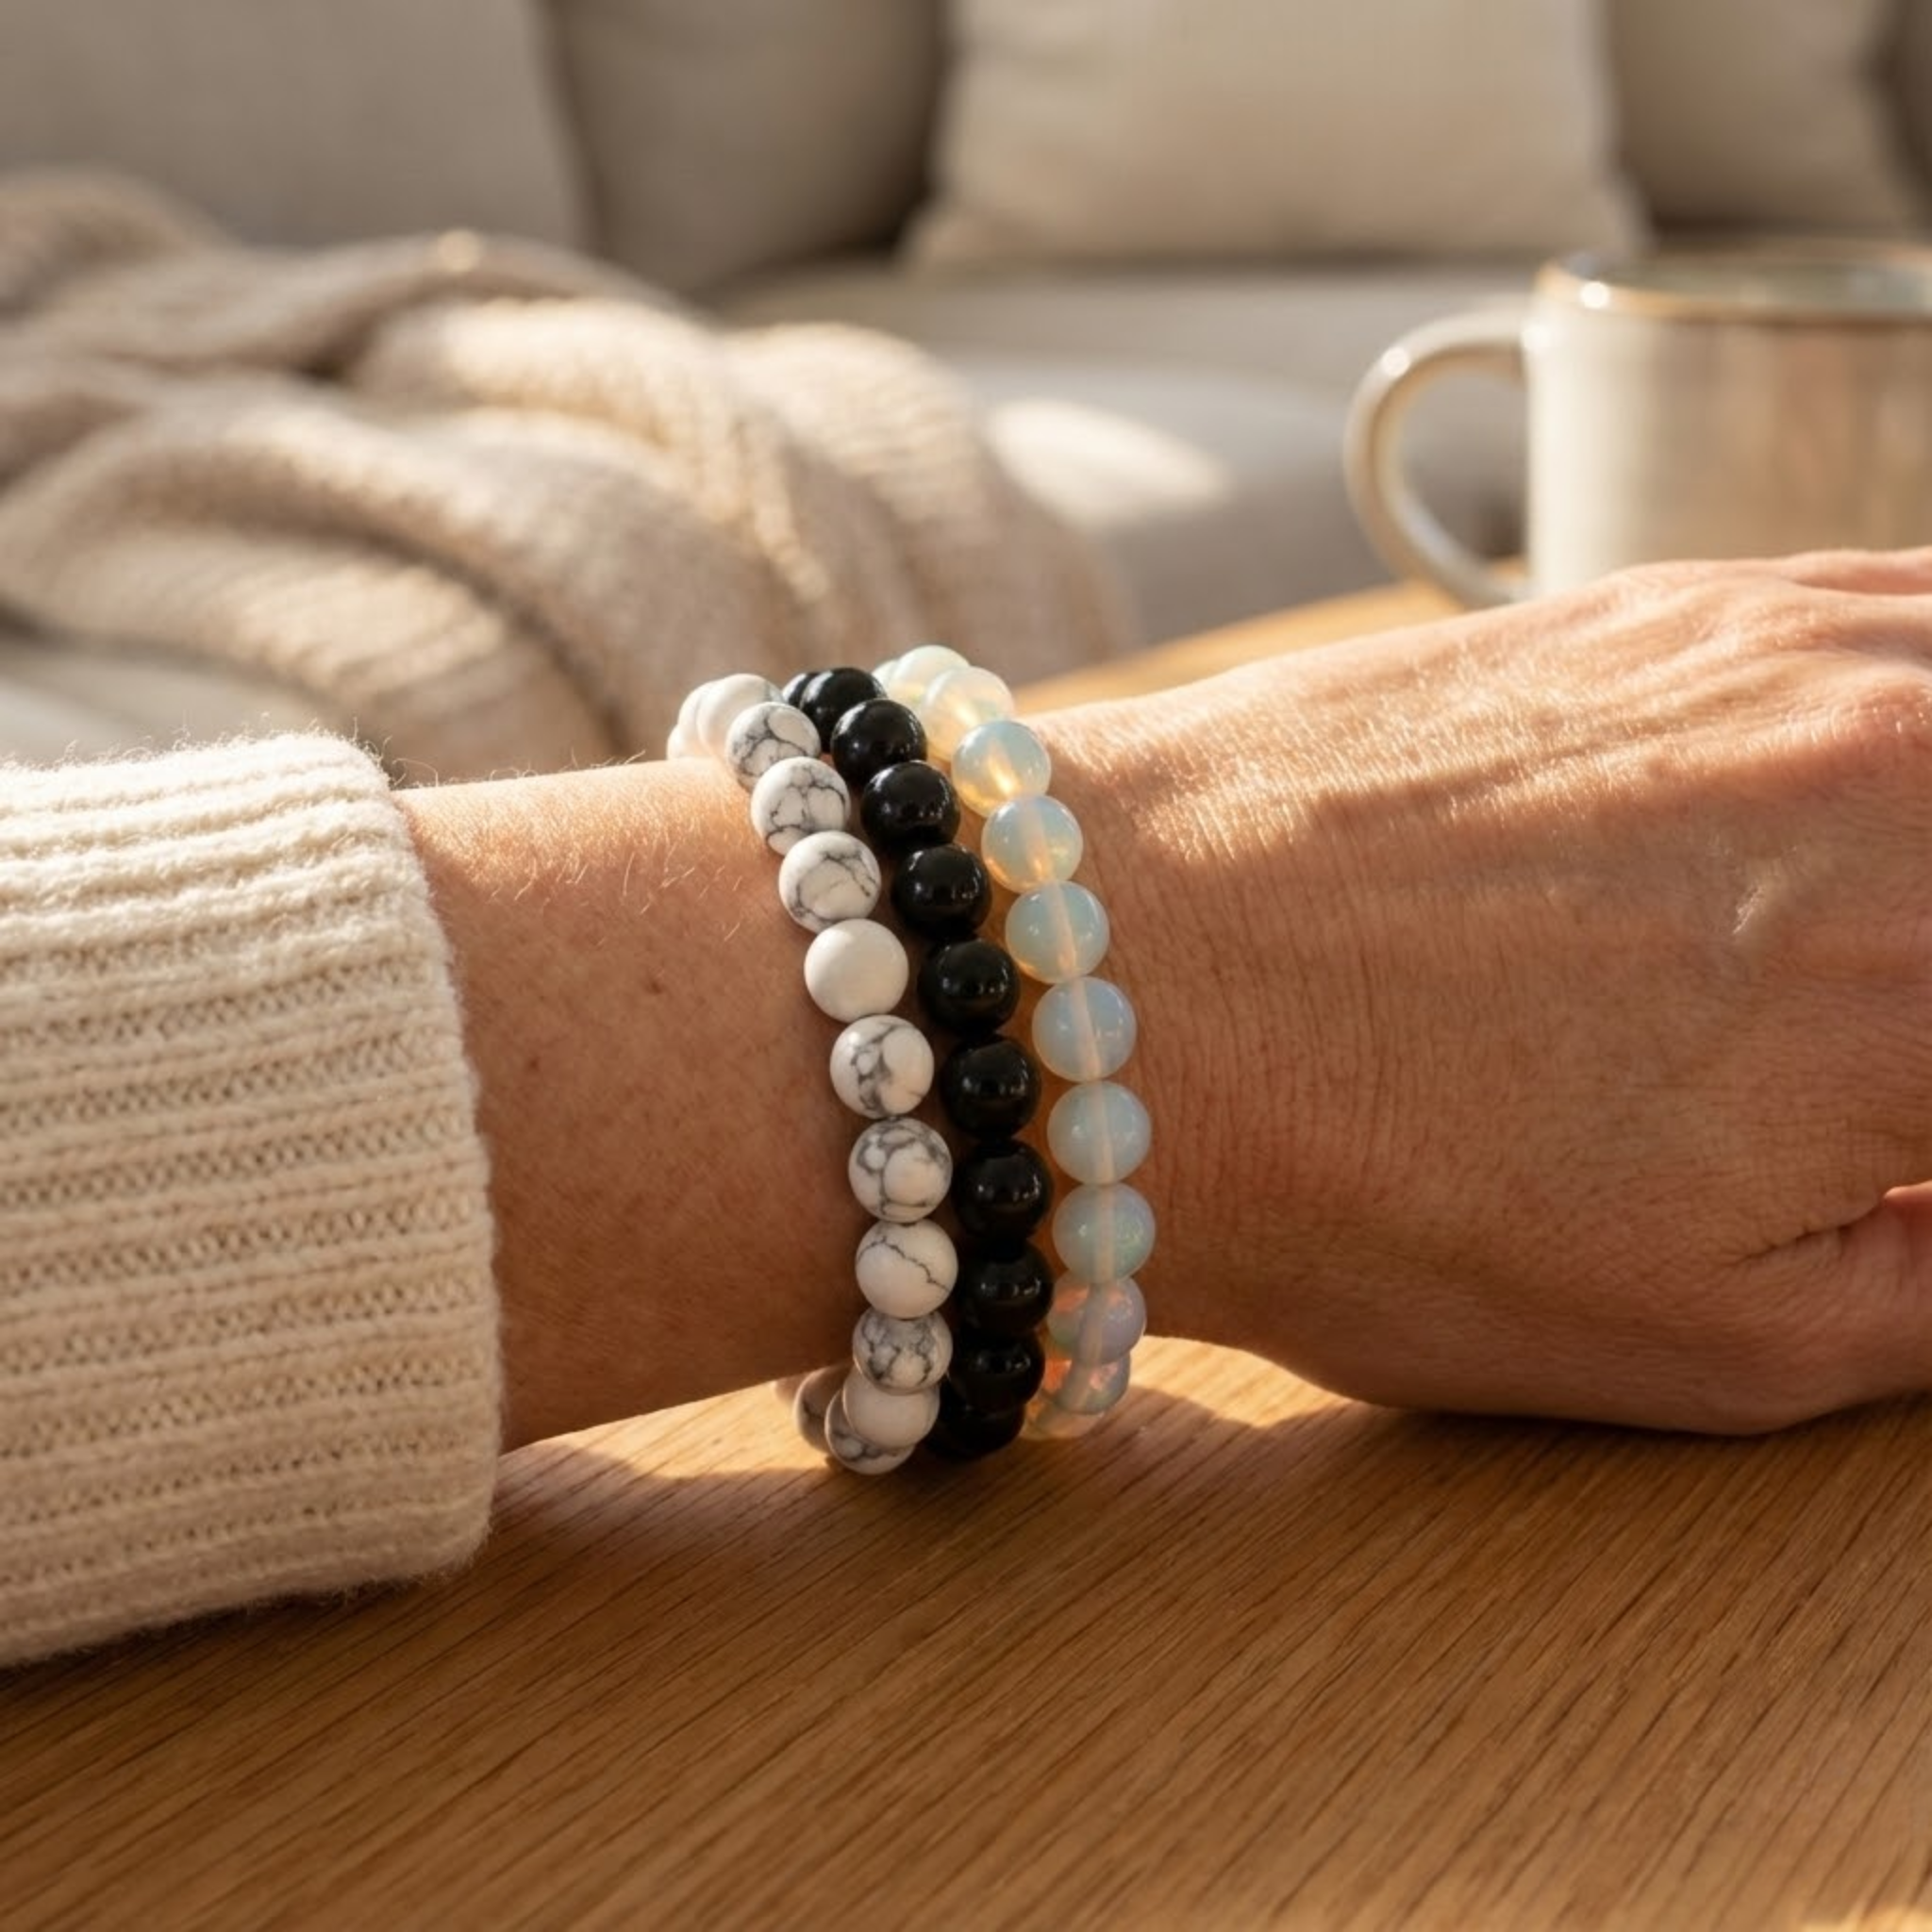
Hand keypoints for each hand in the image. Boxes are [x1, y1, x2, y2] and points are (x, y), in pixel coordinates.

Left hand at [1053, 550, 1931, 1432]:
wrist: (1115, 985)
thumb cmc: (1372, 1182)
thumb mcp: (1709, 1336)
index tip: (1921, 1154)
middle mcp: (1912, 764)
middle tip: (1888, 1065)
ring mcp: (1799, 645)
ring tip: (1868, 968)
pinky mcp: (1679, 595)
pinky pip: (1917, 599)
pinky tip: (1892, 776)